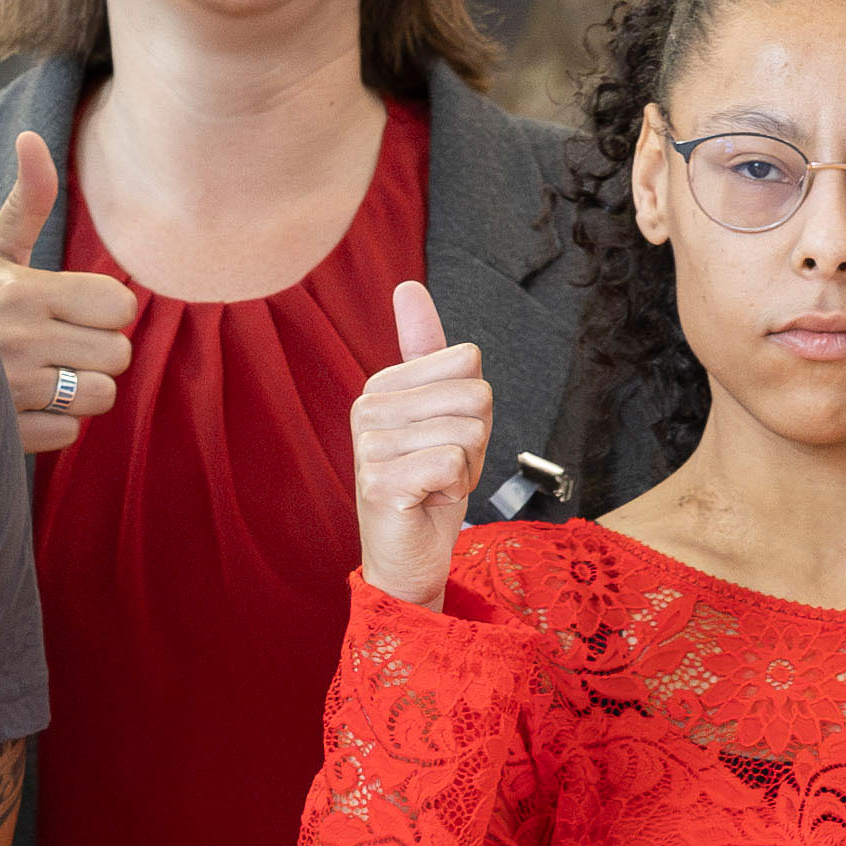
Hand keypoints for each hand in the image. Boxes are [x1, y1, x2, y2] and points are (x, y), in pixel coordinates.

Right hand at [0, 134, 140, 456]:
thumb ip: (27, 200)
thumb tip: (31, 137)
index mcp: (26, 291)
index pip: (119, 305)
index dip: (106, 309)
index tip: (77, 309)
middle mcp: (23, 340)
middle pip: (119, 354)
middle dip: (99, 351)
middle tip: (64, 344)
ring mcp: (14, 391)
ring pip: (100, 396)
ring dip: (81, 389)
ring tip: (50, 374)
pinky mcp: (6, 432)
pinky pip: (68, 432)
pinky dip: (54, 423)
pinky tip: (27, 403)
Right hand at [351, 282, 491, 608]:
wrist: (408, 557)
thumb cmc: (428, 486)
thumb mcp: (440, 414)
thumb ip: (427, 353)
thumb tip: (408, 287)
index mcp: (383, 384)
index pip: (469, 363)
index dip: (476, 408)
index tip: (445, 439)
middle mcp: (369, 406)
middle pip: (475, 394)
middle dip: (476, 440)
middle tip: (443, 468)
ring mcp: (370, 444)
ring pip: (469, 431)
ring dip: (468, 468)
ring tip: (434, 484)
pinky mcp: (379, 481)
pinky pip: (453, 462)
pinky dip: (456, 488)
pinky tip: (427, 500)